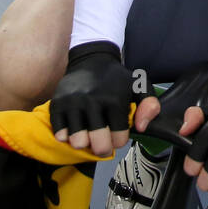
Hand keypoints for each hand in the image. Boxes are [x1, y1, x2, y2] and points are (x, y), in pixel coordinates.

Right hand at [49, 41, 135, 156]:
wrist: (91, 60)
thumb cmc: (117, 79)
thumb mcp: (140, 86)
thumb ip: (150, 106)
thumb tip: (141, 128)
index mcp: (115, 100)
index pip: (119, 139)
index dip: (119, 140)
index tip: (118, 133)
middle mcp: (92, 102)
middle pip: (99, 145)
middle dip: (103, 148)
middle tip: (103, 141)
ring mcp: (73, 104)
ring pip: (78, 142)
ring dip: (85, 143)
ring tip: (89, 134)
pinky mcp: (57, 105)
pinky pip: (60, 135)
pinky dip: (67, 136)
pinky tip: (75, 128)